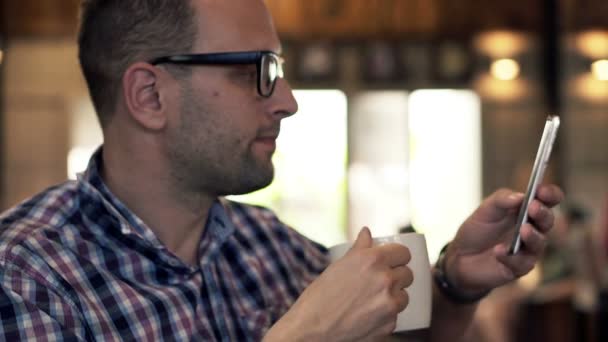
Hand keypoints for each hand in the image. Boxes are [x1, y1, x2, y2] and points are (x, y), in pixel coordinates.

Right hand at [267, 227, 412, 341]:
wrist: (312, 328)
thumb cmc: (320, 295)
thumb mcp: (338, 265)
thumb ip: (359, 248)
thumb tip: (367, 232)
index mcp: (373, 260)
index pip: (403, 253)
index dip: (398, 256)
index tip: (394, 261)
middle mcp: (385, 280)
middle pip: (408, 274)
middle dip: (397, 276)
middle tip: (380, 281)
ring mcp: (390, 304)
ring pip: (404, 296)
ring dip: (393, 297)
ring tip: (372, 300)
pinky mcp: (390, 325)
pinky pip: (395, 315)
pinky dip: (385, 315)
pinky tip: (367, 315)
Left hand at [444, 184, 563, 294]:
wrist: (460, 256)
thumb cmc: (477, 230)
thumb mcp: (485, 210)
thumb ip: (501, 200)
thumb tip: (520, 196)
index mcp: (526, 210)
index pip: (548, 200)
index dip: (550, 194)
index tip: (542, 190)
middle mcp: (532, 229)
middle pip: (548, 221)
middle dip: (543, 214)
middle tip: (533, 208)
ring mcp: (527, 250)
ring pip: (539, 243)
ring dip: (532, 236)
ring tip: (523, 229)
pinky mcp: (518, 268)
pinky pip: (520, 263)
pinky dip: (509, 256)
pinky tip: (498, 251)